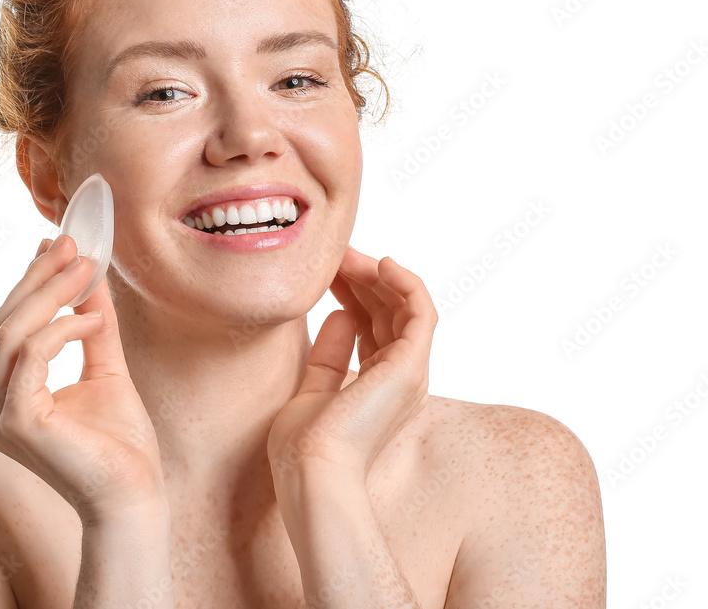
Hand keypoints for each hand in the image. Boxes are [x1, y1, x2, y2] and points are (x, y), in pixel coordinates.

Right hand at [0, 234, 167, 523]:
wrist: (134, 494)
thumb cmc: (121, 443)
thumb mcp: (104, 366)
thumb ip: (91, 322)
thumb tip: (87, 274)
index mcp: (4, 396)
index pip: (7, 326)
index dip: (29, 282)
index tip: (56, 243)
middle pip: (3, 323)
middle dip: (39, 278)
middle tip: (72, 244)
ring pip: (11, 333)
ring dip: (51, 293)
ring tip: (88, 269)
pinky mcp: (15, 421)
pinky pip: (31, 355)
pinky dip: (63, 328)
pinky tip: (95, 318)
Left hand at [267, 246, 435, 486]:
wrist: (313, 472)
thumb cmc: (305, 446)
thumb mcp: (312, 389)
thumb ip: (327, 354)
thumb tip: (339, 315)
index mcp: (377, 386)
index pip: (371, 325)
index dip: (351, 292)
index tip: (327, 270)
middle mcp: (399, 378)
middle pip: (388, 312)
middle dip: (362, 277)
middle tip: (336, 253)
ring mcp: (409, 372)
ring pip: (403, 306)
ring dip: (377, 274)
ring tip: (348, 254)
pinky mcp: (410, 365)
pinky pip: (421, 311)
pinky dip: (406, 282)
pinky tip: (381, 264)